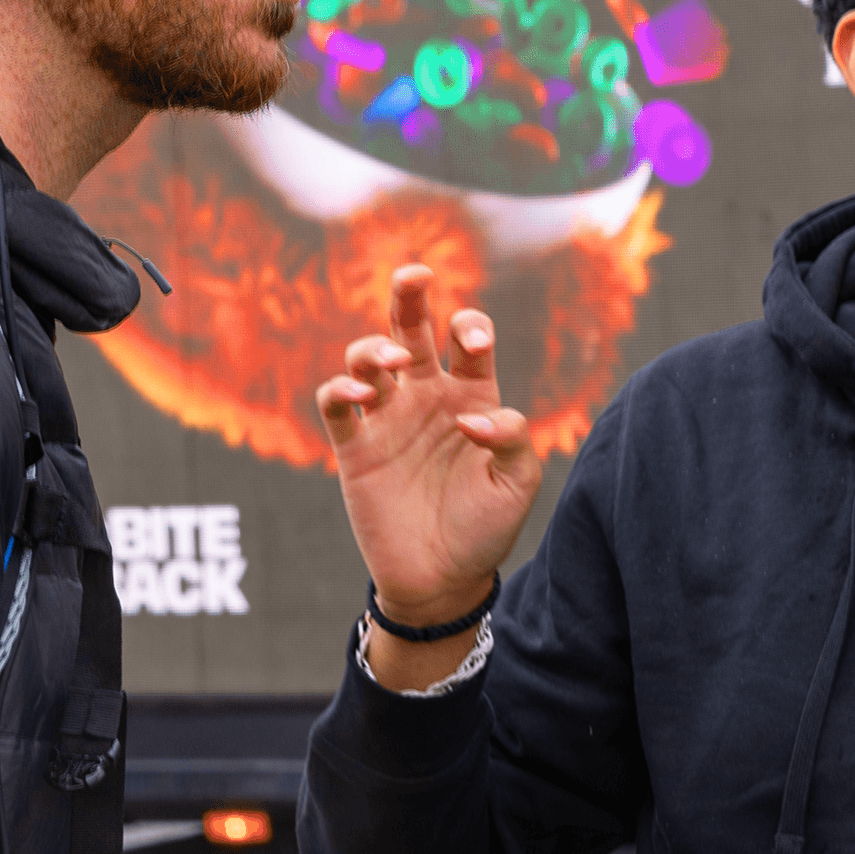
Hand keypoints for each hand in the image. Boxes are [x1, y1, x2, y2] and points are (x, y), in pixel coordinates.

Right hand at [315, 265, 544, 626]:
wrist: (443, 580)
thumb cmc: (488, 527)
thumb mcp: (517, 482)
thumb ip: (512, 438)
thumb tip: (474, 417)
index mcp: (473, 397)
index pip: (469, 342)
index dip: (470, 327)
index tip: (472, 341)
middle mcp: (428, 399)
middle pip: (411, 330)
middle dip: (410, 296)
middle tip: (416, 273)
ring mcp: (388, 420)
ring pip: (367, 358)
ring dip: (372, 347)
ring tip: (388, 361)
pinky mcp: (355, 449)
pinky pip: (336, 405)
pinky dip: (339, 388)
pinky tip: (357, 390)